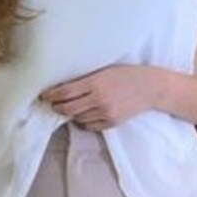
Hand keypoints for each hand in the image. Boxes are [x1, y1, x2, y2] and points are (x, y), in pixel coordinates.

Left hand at [39, 64, 159, 130]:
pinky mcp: (111, 123)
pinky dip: (84, 121)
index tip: (45, 95)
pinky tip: (85, 114)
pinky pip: (89, 126)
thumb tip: (64, 87)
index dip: (51, 95)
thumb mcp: (105, 71)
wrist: (151, 87)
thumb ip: (86, 79)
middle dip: (57, 106)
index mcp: (95, 83)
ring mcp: (105, 113)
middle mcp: (99, 100)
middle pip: (67, 108)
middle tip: (53, 103)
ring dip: (71, 113)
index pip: (65, 93)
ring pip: (78, 118)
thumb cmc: (127, 74)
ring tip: (70, 107)